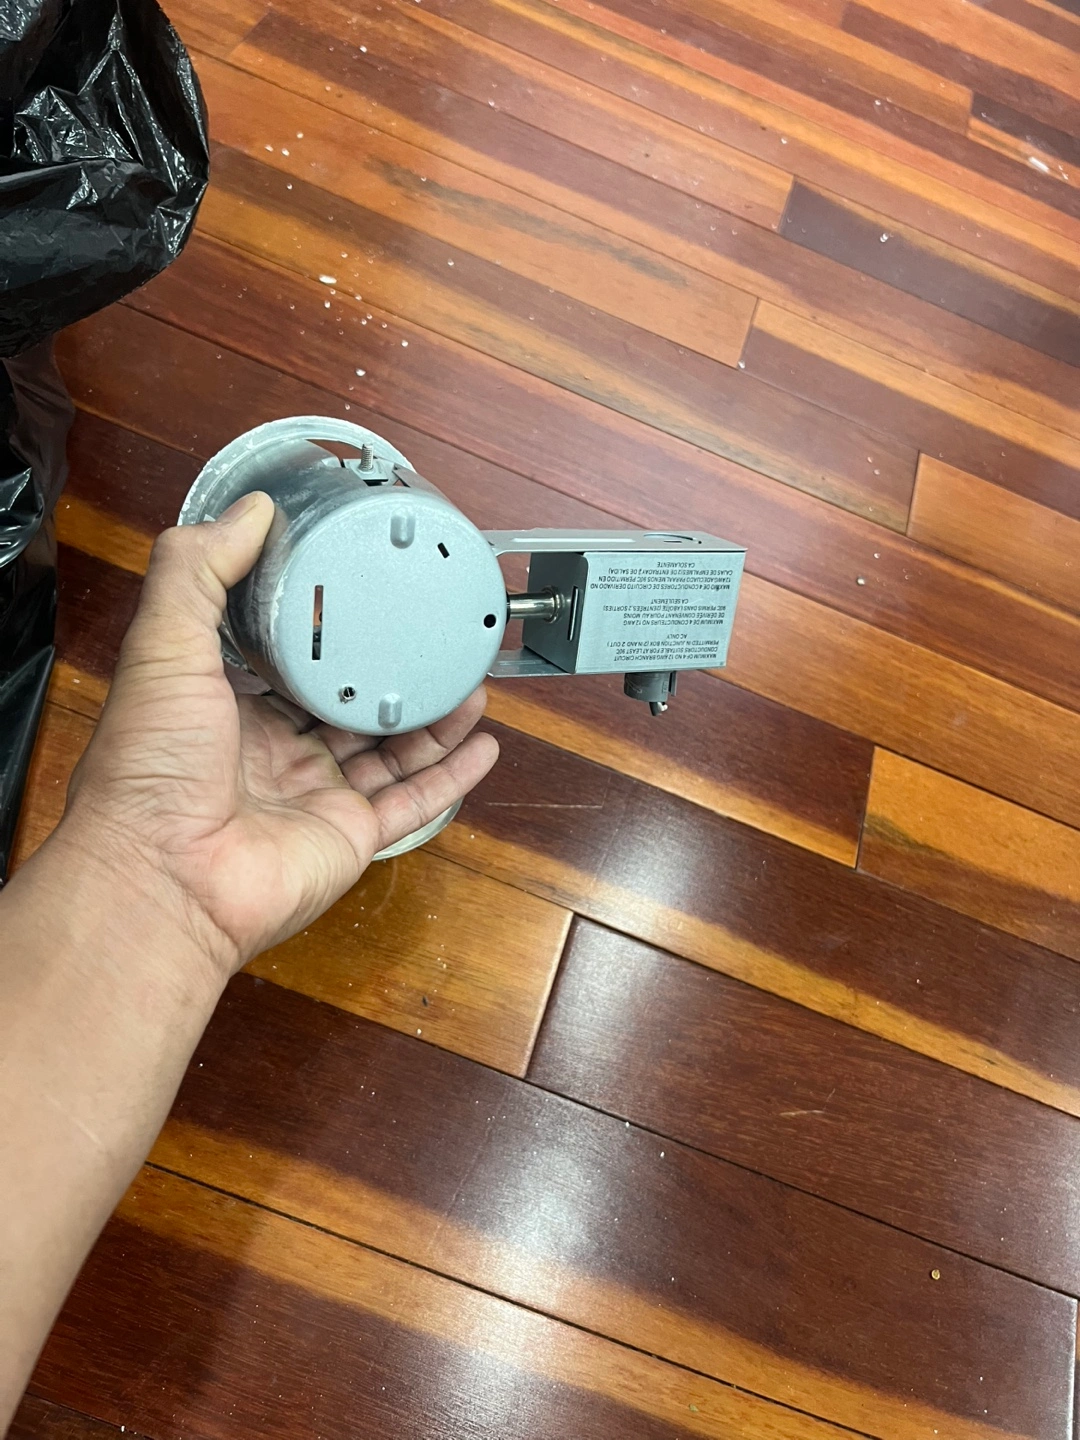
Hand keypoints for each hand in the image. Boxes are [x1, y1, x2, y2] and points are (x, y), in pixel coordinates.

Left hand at [60, 491, 498, 981]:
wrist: (162, 876)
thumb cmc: (149, 769)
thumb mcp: (162, 645)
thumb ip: (199, 572)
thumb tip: (250, 510)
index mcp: (228, 710)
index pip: (289, 663)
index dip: (330, 633)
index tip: (368, 597)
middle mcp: (275, 755)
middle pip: (350, 707)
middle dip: (395, 674)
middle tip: (438, 637)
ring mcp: (316, 799)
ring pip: (391, 752)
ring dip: (435, 718)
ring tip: (473, 679)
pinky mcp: (350, 838)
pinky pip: (414, 803)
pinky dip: (451, 776)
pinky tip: (482, 744)